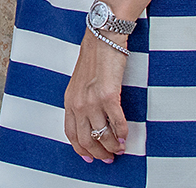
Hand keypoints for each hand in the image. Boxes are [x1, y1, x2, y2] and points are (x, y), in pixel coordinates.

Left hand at [63, 32, 128, 163]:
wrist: (103, 37)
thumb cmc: (95, 57)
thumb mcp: (81, 82)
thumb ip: (82, 101)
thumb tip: (93, 122)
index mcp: (69, 100)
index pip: (71, 133)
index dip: (81, 149)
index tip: (91, 157)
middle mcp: (78, 103)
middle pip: (85, 139)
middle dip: (98, 153)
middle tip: (109, 158)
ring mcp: (92, 100)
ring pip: (102, 135)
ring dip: (112, 146)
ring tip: (120, 149)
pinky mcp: (108, 95)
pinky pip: (117, 123)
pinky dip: (122, 134)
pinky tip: (125, 137)